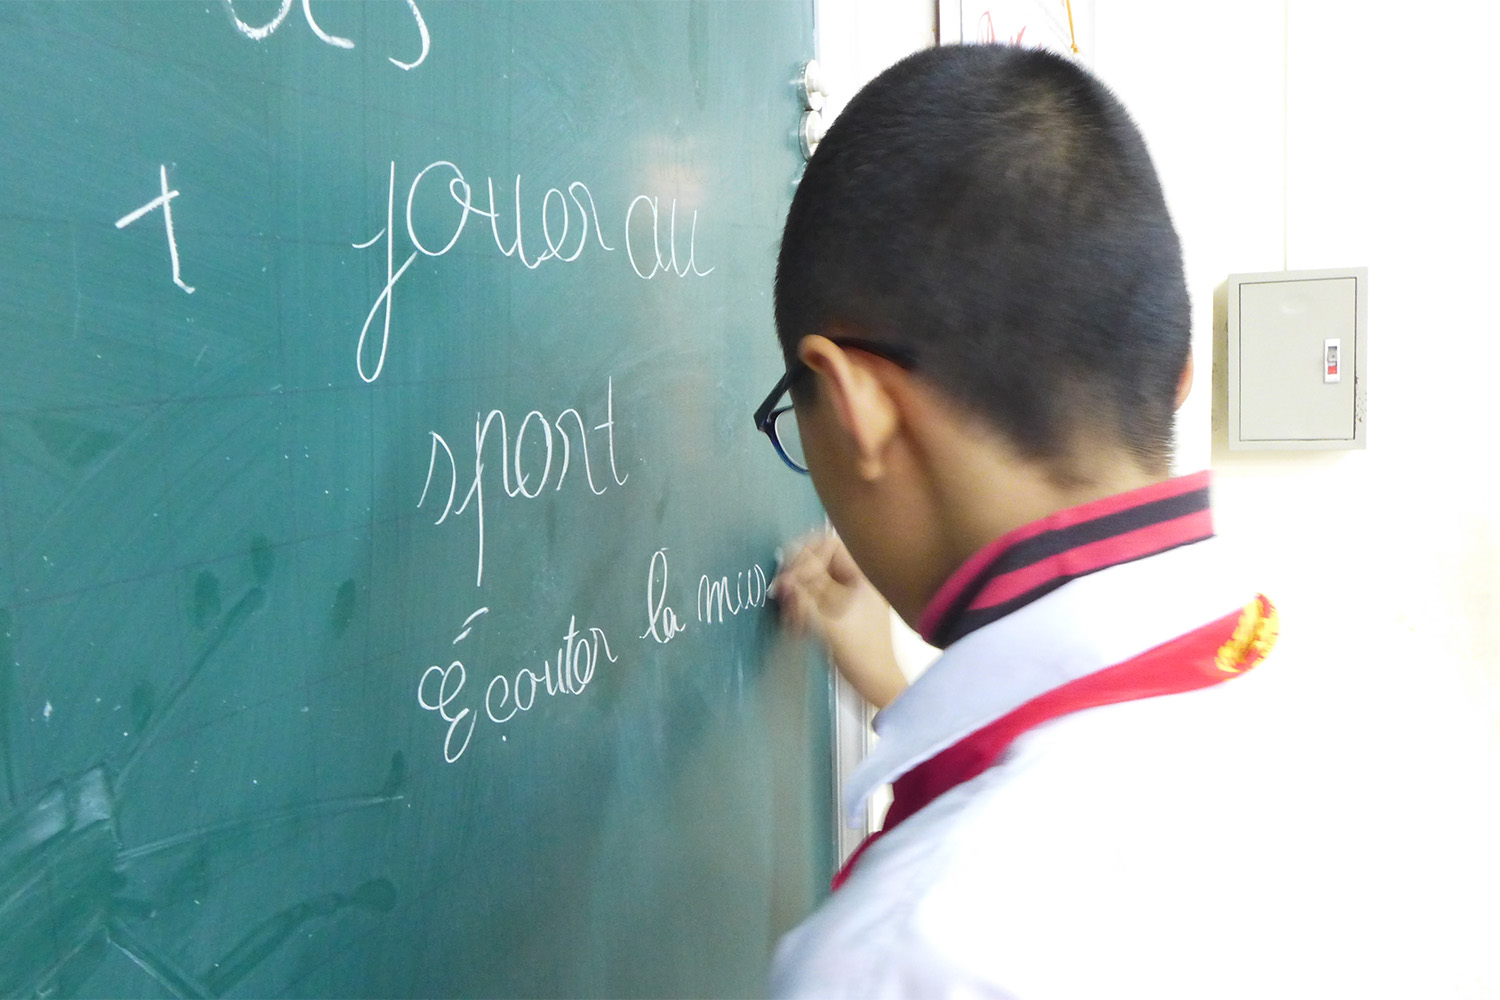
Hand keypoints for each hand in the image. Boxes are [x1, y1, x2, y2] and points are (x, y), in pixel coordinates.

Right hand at [771, 533, 907, 709]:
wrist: (875, 682)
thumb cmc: (859, 648)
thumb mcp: (828, 616)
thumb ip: (804, 593)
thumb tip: (783, 577)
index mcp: (862, 573)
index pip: (828, 546)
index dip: (805, 557)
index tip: (788, 578)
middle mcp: (857, 580)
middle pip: (819, 564)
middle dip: (798, 579)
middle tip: (783, 595)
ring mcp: (850, 597)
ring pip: (815, 584)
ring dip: (798, 597)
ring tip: (790, 617)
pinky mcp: (842, 614)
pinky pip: (817, 601)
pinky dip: (804, 610)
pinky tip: (797, 626)